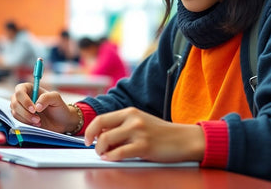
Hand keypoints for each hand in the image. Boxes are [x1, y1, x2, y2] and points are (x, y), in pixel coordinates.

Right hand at [10, 83, 78, 132]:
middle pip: (14, 102)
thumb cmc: (59, 107)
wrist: (61, 121)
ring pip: (14, 112)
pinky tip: (36, 124)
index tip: (34, 109)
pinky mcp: (21, 119)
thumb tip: (36, 106)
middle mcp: (23, 98)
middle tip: (37, 118)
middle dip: (25, 112)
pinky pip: (17, 121)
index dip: (24, 100)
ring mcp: (21, 109)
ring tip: (39, 121)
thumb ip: (47, 98)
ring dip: (26, 119)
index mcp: (30, 89)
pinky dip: (26, 123)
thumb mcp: (56, 98)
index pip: (19, 90)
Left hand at [84, 107, 204, 162]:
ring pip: (107, 140)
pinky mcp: (144, 146)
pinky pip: (119, 153)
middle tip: (95, 149)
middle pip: (101, 129)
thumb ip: (122, 125)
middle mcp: (132, 119)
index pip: (102, 118)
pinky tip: (112, 159)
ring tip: (105, 155)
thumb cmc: (160, 133)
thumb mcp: (140, 122)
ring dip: (101, 151)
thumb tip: (100, 135)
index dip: (90, 130)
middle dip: (93, 141)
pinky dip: (111, 158)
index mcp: (130, 112)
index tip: (87, 139)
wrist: (182, 139)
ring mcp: (138, 132)